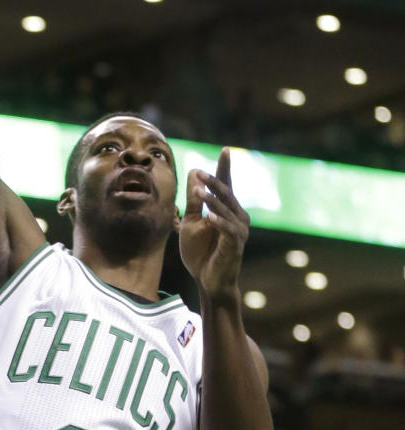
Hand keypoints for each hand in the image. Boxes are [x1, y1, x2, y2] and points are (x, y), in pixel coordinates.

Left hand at [179, 148, 250, 300]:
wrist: (208, 280)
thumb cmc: (200, 252)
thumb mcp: (191, 222)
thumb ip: (192, 201)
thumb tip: (194, 173)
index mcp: (226, 210)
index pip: (225, 185)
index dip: (225, 168)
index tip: (225, 149)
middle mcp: (237, 217)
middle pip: (227, 194)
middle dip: (215, 182)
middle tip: (202, 174)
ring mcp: (238, 231)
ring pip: (227, 210)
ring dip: (213, 201)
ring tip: (200, 192)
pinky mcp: (235, 245)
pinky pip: (228, 230)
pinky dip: (219, 222)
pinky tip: (209, 217)